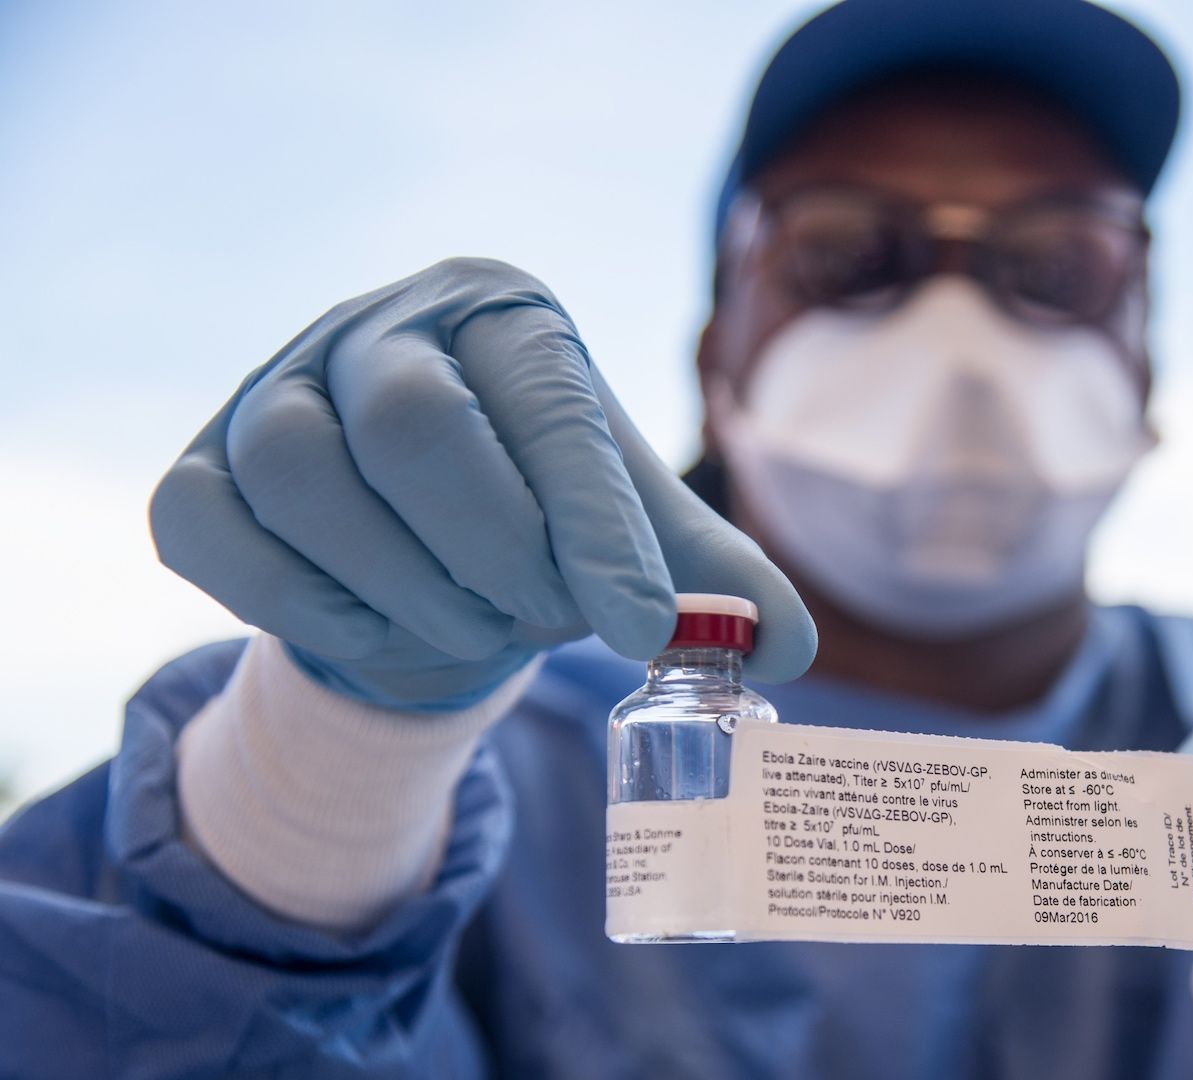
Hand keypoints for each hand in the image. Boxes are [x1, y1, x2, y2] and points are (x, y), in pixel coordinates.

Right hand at [151, 258, 814, 709]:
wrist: (422, 533)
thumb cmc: (541, 510)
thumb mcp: (632, 528)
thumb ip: (709, 578)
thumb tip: (785, 645)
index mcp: (506, 313)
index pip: (549, 407)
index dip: (597, 525)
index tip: (642, 627)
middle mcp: (379, 327)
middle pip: (416, 426)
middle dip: (496, 552)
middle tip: (547, 619)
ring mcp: (271, 389)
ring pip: (305, 476)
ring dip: (407, 589)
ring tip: (476, 625)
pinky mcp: (196, 468)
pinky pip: (211, 532)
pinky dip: (299, 604)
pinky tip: (376, 625)